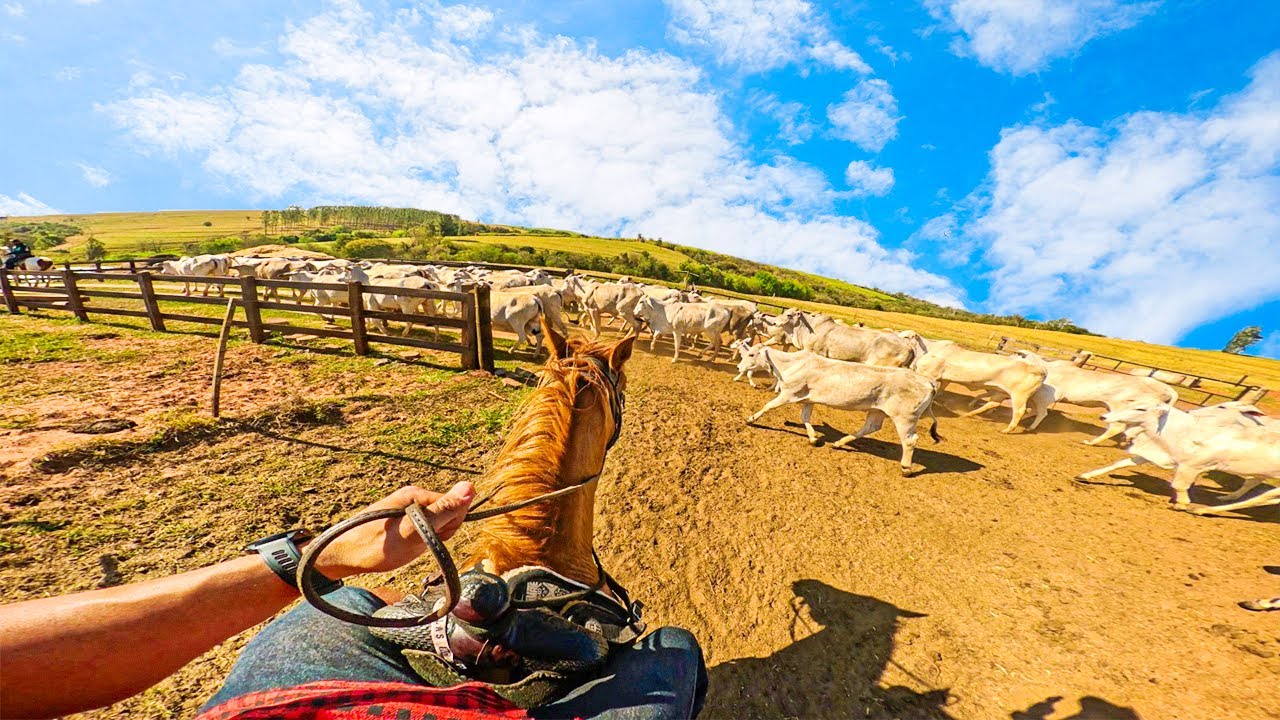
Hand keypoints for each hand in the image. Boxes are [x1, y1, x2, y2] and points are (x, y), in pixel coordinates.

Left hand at [309, 482, 474, 579]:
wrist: (341, 558)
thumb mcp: (414, 531)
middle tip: (415, 544)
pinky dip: (418, 543)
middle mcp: (412, 498)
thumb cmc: (377, 546)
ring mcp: (406, 510)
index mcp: (416, 494)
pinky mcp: (402, 521)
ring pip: (436, 526)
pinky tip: (403, 548)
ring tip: (406, 547)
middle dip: (438, 534)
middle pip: (447, 515)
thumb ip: (443, 510)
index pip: (455, 507)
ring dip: (428, 540)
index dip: (448, 528)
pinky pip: (423, 531)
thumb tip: (470, 486)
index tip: (427, 539)